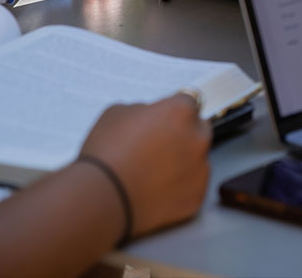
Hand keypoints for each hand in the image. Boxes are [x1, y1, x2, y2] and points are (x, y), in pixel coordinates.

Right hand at [79, 93, 211, 236]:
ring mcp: (200, 170)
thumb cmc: (106, 156)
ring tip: (152, 174)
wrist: (101, 199)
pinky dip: (179, 189)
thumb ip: (143, 110)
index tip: (166, 119)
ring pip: (197, 161)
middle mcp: (197, 138)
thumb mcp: (117, 112)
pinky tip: (156, 191)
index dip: (173, 111)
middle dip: (183, 135)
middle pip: (198, 129)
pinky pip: (192, 188)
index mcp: (180, 112)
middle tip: (157, 147)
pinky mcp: (196, 198)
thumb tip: (150, 117)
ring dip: (182, 163)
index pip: (188, 102)